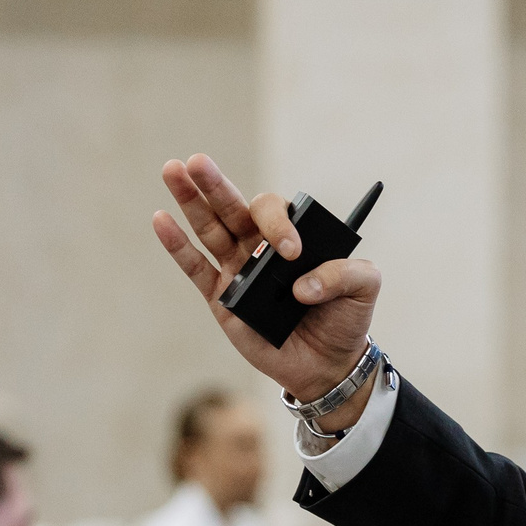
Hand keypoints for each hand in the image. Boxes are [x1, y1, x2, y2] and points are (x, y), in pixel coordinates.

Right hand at [153, 155, 380, 407]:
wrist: (328, 364)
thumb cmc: (345, 319)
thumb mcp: (365, 288)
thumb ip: (347, 272)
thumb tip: (301, 284)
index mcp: (293, 236)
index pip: (275, 212)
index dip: (278, 224)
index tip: (291, 252)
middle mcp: (261, 247)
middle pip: (233, 208)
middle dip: (215, 184)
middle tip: (197, 161)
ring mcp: (238, 270)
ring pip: (210, 229)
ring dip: (190, 200)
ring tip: (172, 170)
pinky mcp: (222, 299)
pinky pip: (196, 268)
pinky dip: (178, 245)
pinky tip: (161, 220)